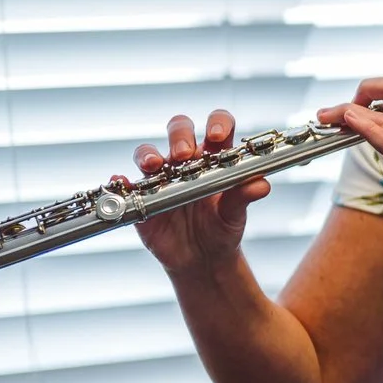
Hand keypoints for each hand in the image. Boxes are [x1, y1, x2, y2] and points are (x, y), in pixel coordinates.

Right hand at [131, 110, 268, 281]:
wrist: (203, 259)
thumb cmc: (222, 228)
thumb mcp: (236, 214)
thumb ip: (245, 196)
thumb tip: (261, 184)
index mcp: (216, 158)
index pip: (218, 127)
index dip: (217, 123)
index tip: (217, 135)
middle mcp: (187, 162)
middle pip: (180, 131)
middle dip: (180, 136)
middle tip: (184, 154)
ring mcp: (162, 177)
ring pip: (148, 153)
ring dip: (148, 155)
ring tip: (154, 166)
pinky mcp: (142, 197)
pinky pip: (127, 185)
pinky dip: (121, 181)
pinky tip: (121, 182)